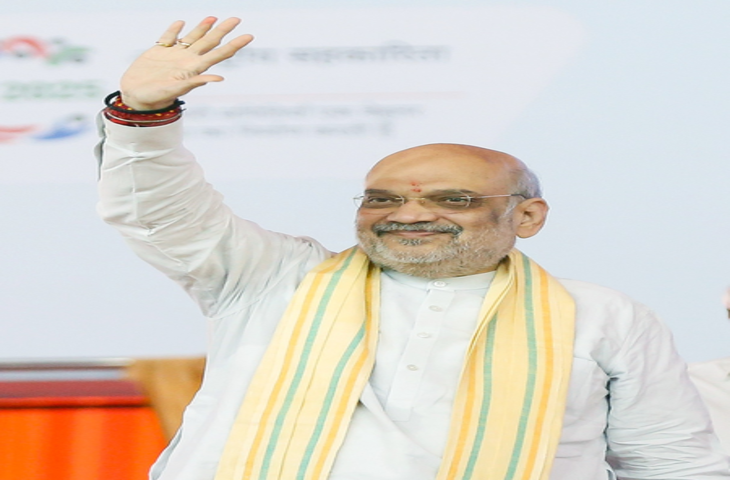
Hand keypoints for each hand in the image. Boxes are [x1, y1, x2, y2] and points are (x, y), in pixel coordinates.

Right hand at [119, 17, 253, 109]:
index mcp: (194, 68)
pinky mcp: (158, 51)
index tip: (249, 36)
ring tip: (214, 18)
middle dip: (224, 30)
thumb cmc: (156, 97)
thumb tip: (220, 78)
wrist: (135, 96)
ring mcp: (174, 55)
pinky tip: (180, 23)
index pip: (220, 53)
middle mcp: (187, 60)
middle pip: (210, 41)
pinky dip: (175, 30)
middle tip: (237, 18)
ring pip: (192, 37)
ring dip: (203, 27)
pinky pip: (169, 37)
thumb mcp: (176, 89)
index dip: (234, 44)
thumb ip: (196, 82)